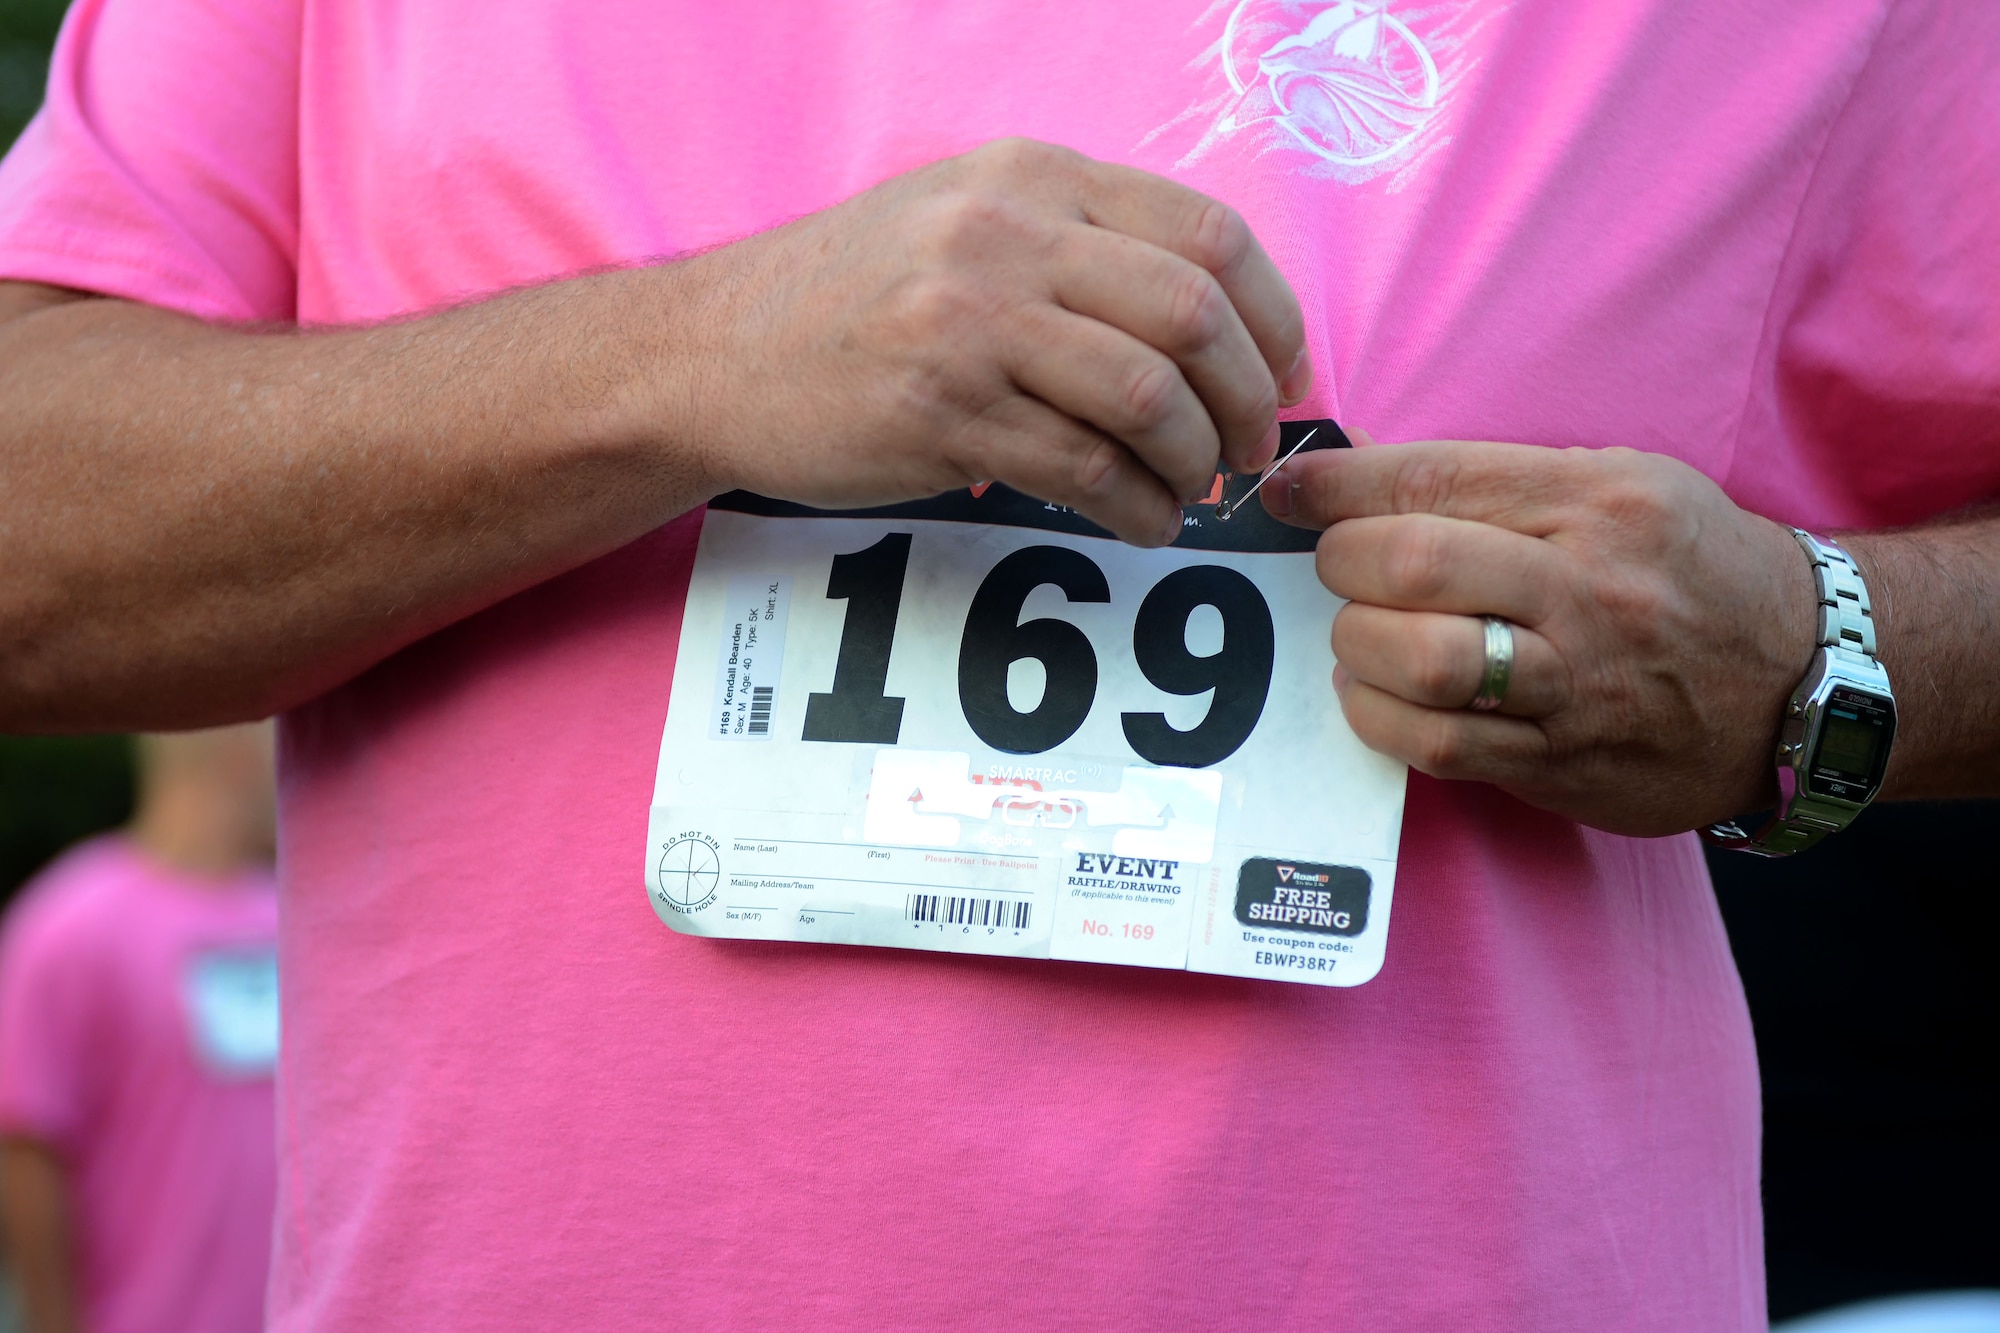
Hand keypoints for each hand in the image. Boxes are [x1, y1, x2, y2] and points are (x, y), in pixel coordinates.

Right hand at [663, 138, 1310, 546]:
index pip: (1209, 233)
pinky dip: (1138, 507)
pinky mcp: (938, 412)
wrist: (712, 352)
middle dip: (1250, 400)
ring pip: (1148, 396)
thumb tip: (1217, 326)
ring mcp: (969, 322)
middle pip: (1194, 315)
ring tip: (1191, 489)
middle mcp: (1007, 235)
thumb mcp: (966, 219)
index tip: (1287, 378)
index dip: (1275, 317)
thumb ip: (1081, 247)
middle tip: (1249, 451)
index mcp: (1033, 177)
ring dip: (1195, 460)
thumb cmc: (852, 298)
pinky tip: (1141, 519)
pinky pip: (1082, 468)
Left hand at [1263, 434, 1818, 835]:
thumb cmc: (1689, 569)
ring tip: (1357, 636)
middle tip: (1335, 568)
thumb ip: (1491, 479)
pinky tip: (1375, 697)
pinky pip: (1442, 746)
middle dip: (1341, 562)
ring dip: (1356, 645)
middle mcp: (1590, 587)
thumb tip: (1356, 467)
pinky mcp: (1566, 762)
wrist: (1805, 680)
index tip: (1286, 491)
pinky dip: (1380, 719)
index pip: (1433, 479)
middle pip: (1413, 563)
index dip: (1335, 485)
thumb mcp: (1617, 485)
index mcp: (1598, 501)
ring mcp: (1580, 681)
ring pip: (1421, 660)